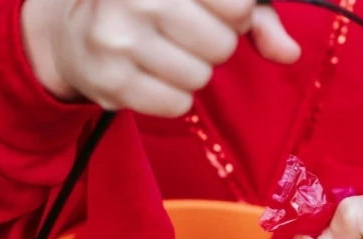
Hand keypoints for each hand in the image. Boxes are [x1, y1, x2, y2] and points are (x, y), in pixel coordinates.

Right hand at [22, 0, 299, 116]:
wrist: (73, 35)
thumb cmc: (151, 8)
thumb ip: (254, 16)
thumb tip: (289, 53)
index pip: (238, 5)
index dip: (235, 14)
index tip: (211, 10)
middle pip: (222, 44)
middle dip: (213, 45)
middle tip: (184, 36)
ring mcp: (117, 38)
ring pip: (201, 76)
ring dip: (192, 72)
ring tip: (164, 55)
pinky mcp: (110, 81)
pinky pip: (177, 104)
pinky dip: (173, 98)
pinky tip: (151, 76)